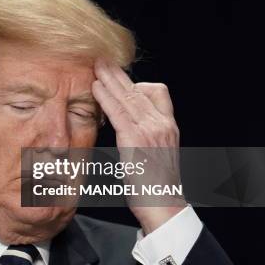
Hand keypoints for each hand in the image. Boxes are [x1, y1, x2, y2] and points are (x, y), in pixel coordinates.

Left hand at [92, 58, 185, 234]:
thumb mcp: (158, 153)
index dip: (138, 82)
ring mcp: (150, 130)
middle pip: (138, 90)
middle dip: (119, 74)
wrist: (163, 204)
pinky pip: (118, 112)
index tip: (121, 77)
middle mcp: (162, 124)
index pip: (158, 92)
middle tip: (103, 60)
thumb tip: (129, 123)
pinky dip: (105, 98)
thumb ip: (148, 134)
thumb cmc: (156, 184)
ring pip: (127, 97)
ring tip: (96, 66)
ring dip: (109, 79)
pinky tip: (95, 88)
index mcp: (169, 126)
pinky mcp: (136, 140)